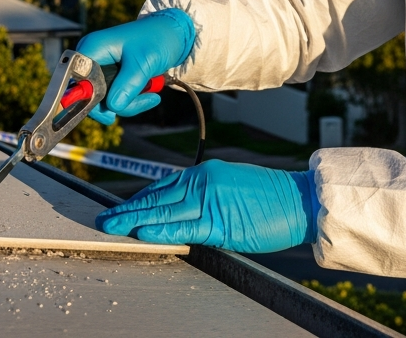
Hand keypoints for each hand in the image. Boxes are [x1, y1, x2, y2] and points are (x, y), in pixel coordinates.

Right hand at [77, 9, 195, 125]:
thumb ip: (128, 86)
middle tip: (146, 99)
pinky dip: (130, 100)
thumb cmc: (157, 40)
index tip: (110, 113)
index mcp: (92, 47)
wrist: (173, 34)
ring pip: (104, 100)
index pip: (78, 81)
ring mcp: (100, 67)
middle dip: (117, 103)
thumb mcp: (144, 64)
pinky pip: (113, 97)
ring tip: (152, 95)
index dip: (88, 99)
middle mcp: (91, 57)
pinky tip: (149, 93)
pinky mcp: (110, 76)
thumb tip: (112, 108)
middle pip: (90, 94)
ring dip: (129, 103)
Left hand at [95, 160, 317, 253]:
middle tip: (106, 218)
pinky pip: (182, 228)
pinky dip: (160, 231)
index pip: (163, 186)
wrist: (299, 200)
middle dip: (128, 210)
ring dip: (134, 221)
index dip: (140, 200)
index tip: (123, 207)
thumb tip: (181, 209)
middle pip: (156, 198)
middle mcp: (203, 182)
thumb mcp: (231, 185)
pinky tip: (142, 234)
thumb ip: (204, 194)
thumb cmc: (270, 197)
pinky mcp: (219, 222)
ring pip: (163, 212)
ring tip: (112, 227)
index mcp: (205, 173)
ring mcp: (209, 201)